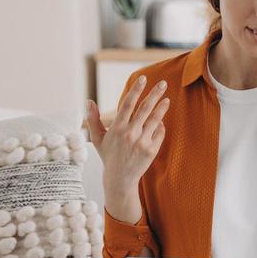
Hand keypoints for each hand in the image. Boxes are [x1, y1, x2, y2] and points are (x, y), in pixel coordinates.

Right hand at [83, 76, 169, 195]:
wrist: (120, 179)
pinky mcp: (151, 150)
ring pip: (155, 120)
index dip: (136, 90)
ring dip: (162, 108)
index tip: (143, 78)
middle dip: (155, 94)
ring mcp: (142, 142)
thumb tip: (89, 101)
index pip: (128, 104)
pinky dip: (160, 126)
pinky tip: (160, 121)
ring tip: (167, 99)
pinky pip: (159, 133)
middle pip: (145, 108)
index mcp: (117, 128)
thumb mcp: (98, 139)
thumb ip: (93, 119)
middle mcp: (130, 133)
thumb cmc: (109, 156)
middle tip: (163, 83)